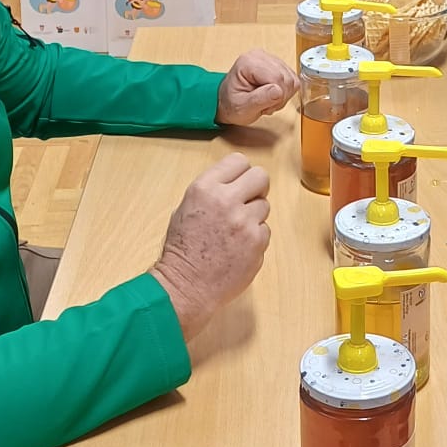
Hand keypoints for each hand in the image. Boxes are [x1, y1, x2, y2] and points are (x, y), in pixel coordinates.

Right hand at [149, 151, 271, 340]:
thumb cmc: (182, 249)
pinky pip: (264, 231)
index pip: (238, 161)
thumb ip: (212, 191)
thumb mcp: (186, 208)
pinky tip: (238, 248)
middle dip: (256, 188)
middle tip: (246, 202)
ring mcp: (245, 222)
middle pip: (260, 176)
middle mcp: (227, 200)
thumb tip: (236, 184)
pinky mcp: (257, 243)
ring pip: (264, 205)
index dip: (240, 173)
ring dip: (254, 216)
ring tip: (235, 232)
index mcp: (205, 188)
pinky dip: (255, 238)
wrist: (185, 286)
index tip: (239, 183)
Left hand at [217, 50, 298, 124]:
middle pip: (286, 79)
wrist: (228, 102)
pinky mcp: (278, 65)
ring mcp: (270, 59)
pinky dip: (285, 92)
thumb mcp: (242, 108)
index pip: (277, 78)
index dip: (276, 97)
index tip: (263, 106)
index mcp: (248, 62)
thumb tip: (278, 91)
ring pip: (292, 80)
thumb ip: (260, 99)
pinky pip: (293, 80)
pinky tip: (272, 95)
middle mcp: (260, 56)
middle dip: (279, 97)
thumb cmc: (231, 104)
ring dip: (282, 96)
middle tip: (264, 104)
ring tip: (266, 100)